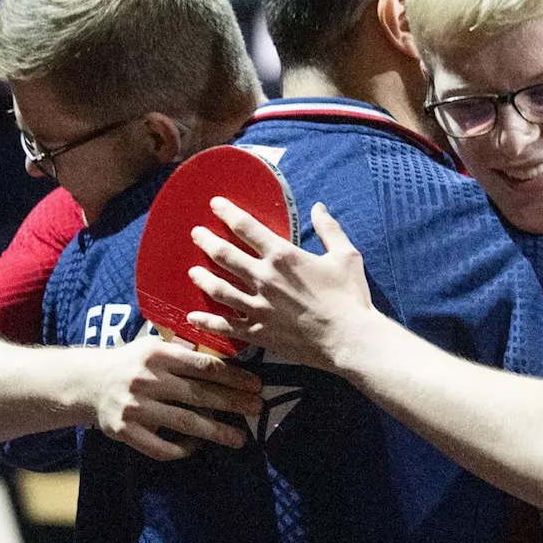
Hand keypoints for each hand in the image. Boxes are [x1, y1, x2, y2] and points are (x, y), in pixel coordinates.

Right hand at [89, 337, 262, 459]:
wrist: (87, 382)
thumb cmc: (131, 363)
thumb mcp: (153, 347)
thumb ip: (183, 353)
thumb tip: (226, 360)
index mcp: (156, 354)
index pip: (203, 366)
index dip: (233, 376)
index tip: (255, 384)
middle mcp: (146, 380)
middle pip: (199, 394)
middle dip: (233, 403)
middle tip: (257, 409)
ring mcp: (135, 407)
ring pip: (185, 423)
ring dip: (216, 432)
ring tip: (240, 439)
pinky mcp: (124, 431)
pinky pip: (160, 447)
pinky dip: (182, 448)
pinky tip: (197, 446)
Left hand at [186, 199, 375, 372]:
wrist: (349, 339)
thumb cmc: (350, 297)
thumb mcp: (345, 255)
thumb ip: (329, 229)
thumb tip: (319, 207)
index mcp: (283, 256)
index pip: (246, 227)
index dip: (227, 212)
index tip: (214, 204)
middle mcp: (264, 278)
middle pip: (224, 255)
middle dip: (206, 241)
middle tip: (195, 234)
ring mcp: (258, 306)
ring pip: (218, 288)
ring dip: (202, 277)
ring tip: (192, 271)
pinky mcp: (258, 332)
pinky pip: (225, 326)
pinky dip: (206, 321)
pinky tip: (193, 316)